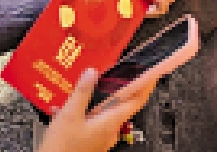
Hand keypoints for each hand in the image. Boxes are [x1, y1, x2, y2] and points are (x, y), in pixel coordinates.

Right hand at [36, 67, 154, 151]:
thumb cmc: (62, 147)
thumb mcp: (69, 115)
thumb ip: (82, 92)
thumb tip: (91, 73)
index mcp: (110, 122)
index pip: (137, 101)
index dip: (147, 86)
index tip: (154, 73)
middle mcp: (110, 131)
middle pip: (125, 106)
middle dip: (127, 90)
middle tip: (127, 75)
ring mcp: (102, 138)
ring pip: (109, 114)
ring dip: (106, 101)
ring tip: (95, 88)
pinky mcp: (93, 143)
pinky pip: (98, 123)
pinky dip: (93, 112)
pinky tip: (77, 108)